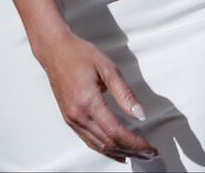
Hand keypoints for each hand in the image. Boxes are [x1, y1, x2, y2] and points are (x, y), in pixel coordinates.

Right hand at [33, 31, 155, 163]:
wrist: (55, 50)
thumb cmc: (80, 54)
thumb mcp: (108, 69)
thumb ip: (125, 94)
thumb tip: (140, 114)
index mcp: (88, 102)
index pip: (116, 132)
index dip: (135, 143)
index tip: (150, 147)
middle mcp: (78, 115)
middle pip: (108, 143)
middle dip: (131, 151)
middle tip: (149, 153)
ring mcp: (72, 119)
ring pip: (98, 145)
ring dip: (119, 153)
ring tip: (137, 154)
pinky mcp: (70, 119)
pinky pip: (89, 140)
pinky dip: (105, 148)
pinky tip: (116, 150)